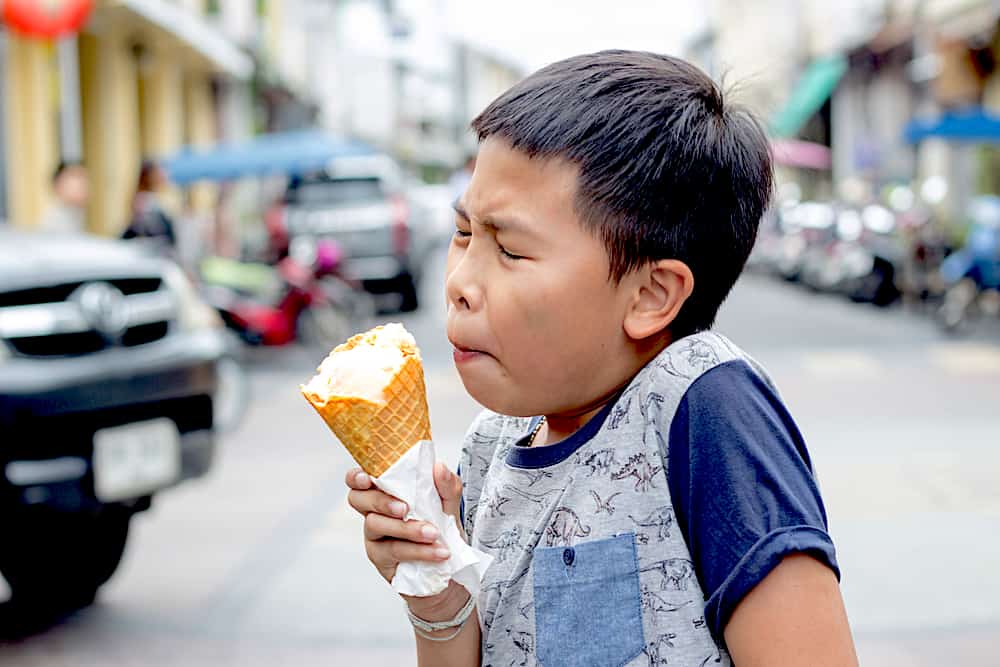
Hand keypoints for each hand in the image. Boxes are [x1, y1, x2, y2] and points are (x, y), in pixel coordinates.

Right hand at [345, 462, 467, 617]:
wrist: (452, 569)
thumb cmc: (442, 530)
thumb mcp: (450, 505)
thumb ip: (446, 486)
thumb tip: (439, 467)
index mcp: (386, 494)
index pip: (359, 480)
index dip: (356, 476)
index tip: (366, 477)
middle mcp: (375, 514)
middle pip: (358, 500)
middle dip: (380, 501)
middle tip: (404, 508)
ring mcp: (376, 538)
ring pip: (376, 526)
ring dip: (407, 529)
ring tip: (433, 533)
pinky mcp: (382, 561)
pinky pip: (394, 551)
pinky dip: (418, 551)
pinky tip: (438, 552)